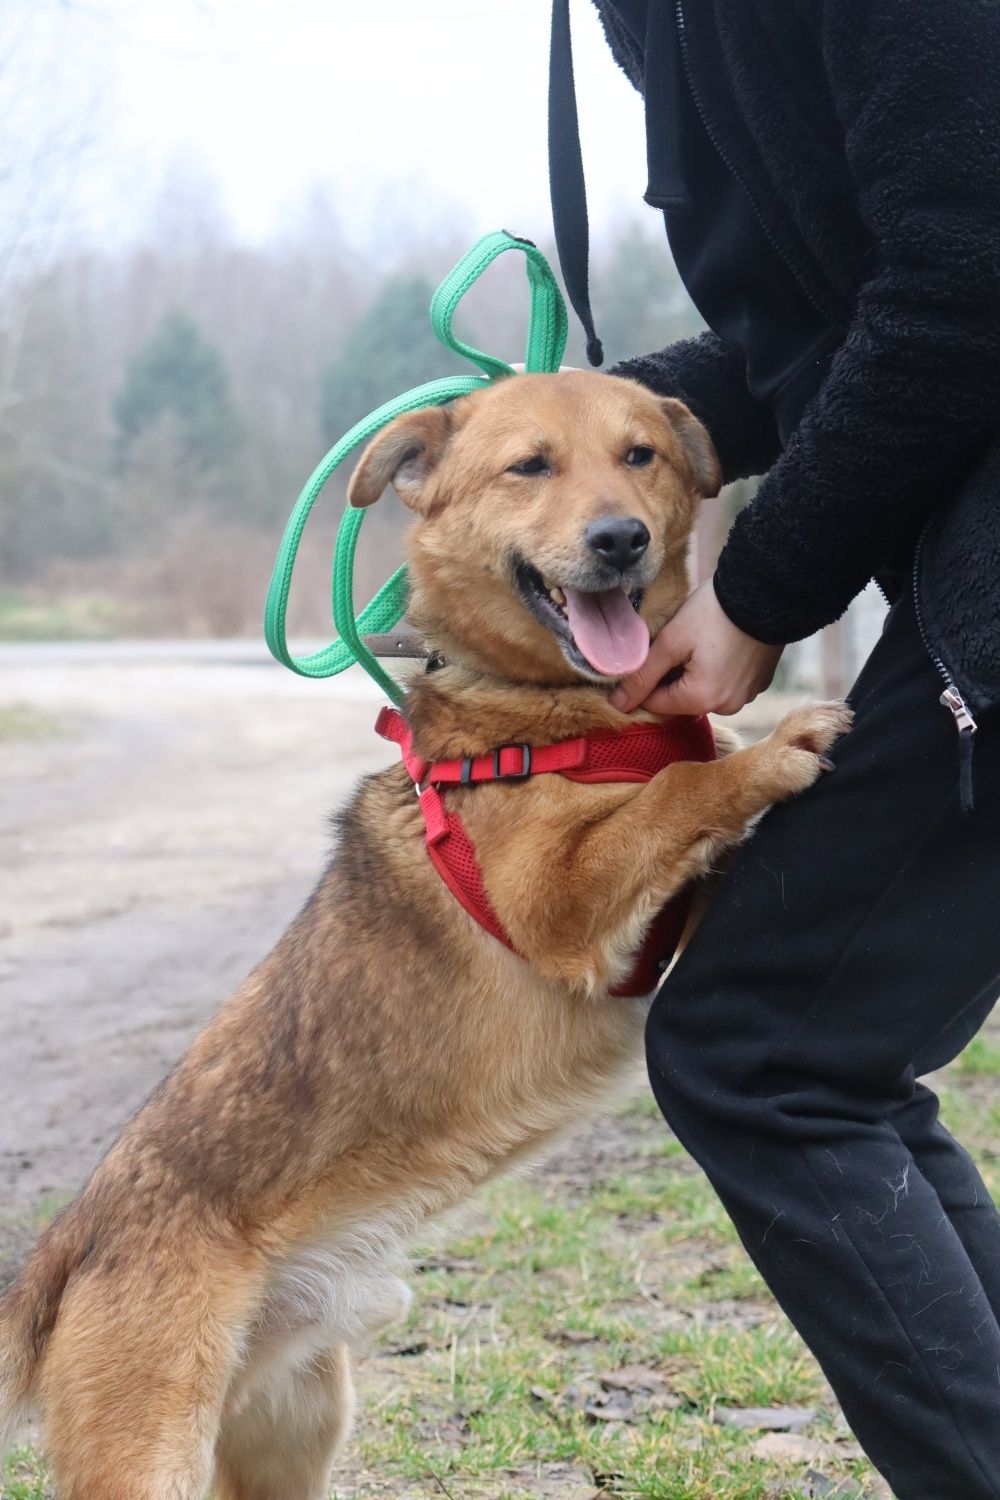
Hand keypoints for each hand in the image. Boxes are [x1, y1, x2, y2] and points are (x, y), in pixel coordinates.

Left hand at [610, 580, 783, 715]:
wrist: (767, 591)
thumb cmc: (714, 613)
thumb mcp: (671, 641)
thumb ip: (642, 675)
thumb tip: (618, 704)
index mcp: (702, 700)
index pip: (655, 703)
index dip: (644, 679)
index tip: (646, 653)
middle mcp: (726, 707)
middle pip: (681, 699)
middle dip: (671, 674)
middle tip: (675, 641)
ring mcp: (746, 695)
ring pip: (704, 690)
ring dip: (693, 672)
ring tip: (698, 639)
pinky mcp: (759, 682)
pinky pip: (726, 682)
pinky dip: (717, 668)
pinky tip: (719, 642)